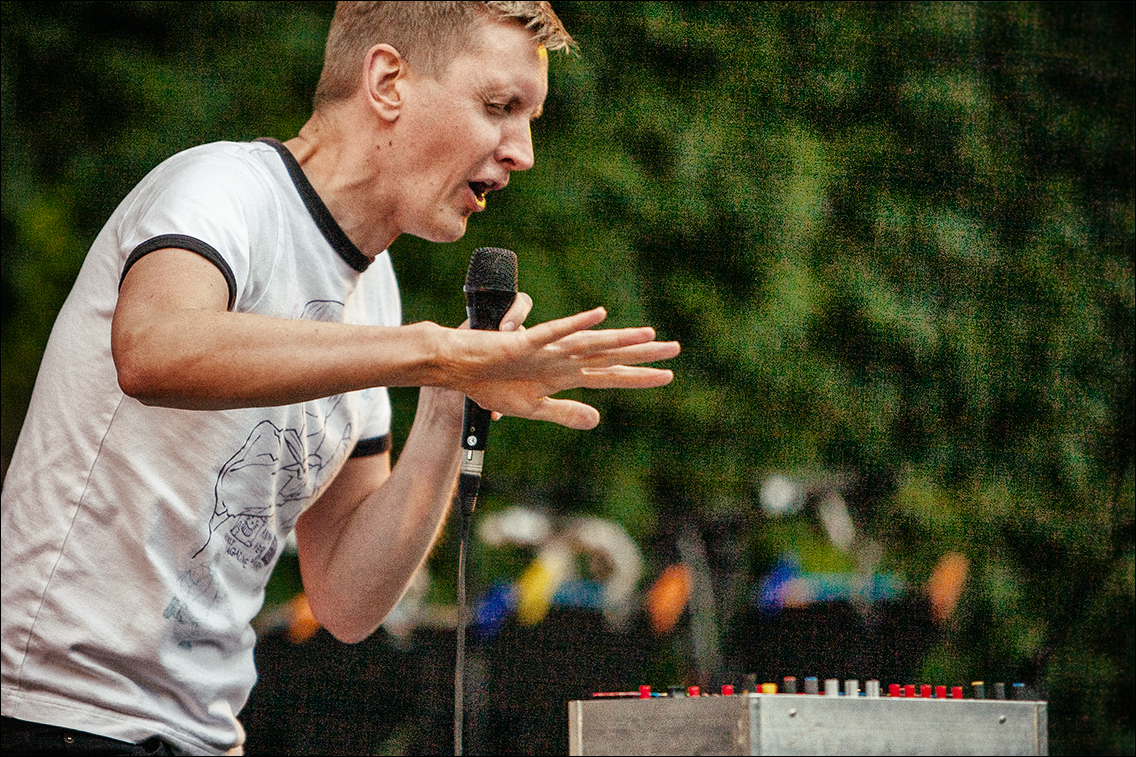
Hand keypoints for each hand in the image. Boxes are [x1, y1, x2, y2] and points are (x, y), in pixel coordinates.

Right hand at [454, 305, 679, 429]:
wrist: (457, 368)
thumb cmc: (490, 385)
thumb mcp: (533, 408)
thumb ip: (565, 413)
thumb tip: (597, 420)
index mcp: (565, 375)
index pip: (610, 375)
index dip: (638, 377)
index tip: (668, 377)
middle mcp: (562, 359)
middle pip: (609, 356)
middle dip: (642, 354)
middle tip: (676, 349)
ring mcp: (546, 350)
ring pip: (590, 343)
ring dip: (618, 339)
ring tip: (650, 336)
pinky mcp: (525, 343)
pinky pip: (555, 332)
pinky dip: (576, 324)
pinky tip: (598, 316)